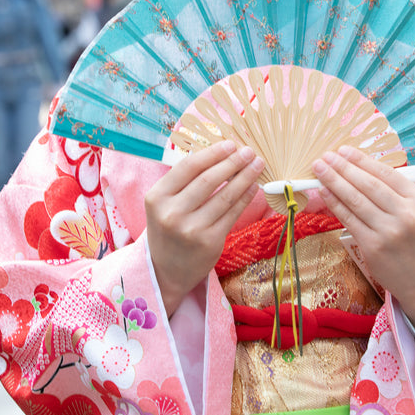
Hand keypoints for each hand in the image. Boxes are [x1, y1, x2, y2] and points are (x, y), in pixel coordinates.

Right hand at [145, 140, 263, 315]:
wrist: (165, 269)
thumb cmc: (168, 227)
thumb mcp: (164, 202)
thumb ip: (184, 180)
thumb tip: (220, 153)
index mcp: (157, 197)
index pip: (188, 167)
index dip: (213, 153)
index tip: (230, 144)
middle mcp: (172, 213)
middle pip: (209, 179)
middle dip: (233, 162)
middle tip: (249, 151)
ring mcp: (191, 230)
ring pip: (225, 196)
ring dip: (245, 177)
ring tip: (257, 164)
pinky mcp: (210, 242)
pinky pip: (232, 213)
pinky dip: (245, 197)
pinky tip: (253, 186)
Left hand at [312, 146, 414, 340]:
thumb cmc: (413, 238)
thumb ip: (393, 190)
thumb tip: (356, 167)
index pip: (386, 173)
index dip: (361, 160)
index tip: (343, 150)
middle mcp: (405, 214)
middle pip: (368, 185)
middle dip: (343, 168)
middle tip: (325, 156)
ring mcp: (389, 232)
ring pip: (356, 200)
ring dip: (334, 182)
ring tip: (319, 169)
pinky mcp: (373, 246)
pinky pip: (349, 219)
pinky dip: (335, 203)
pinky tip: (324, 192)